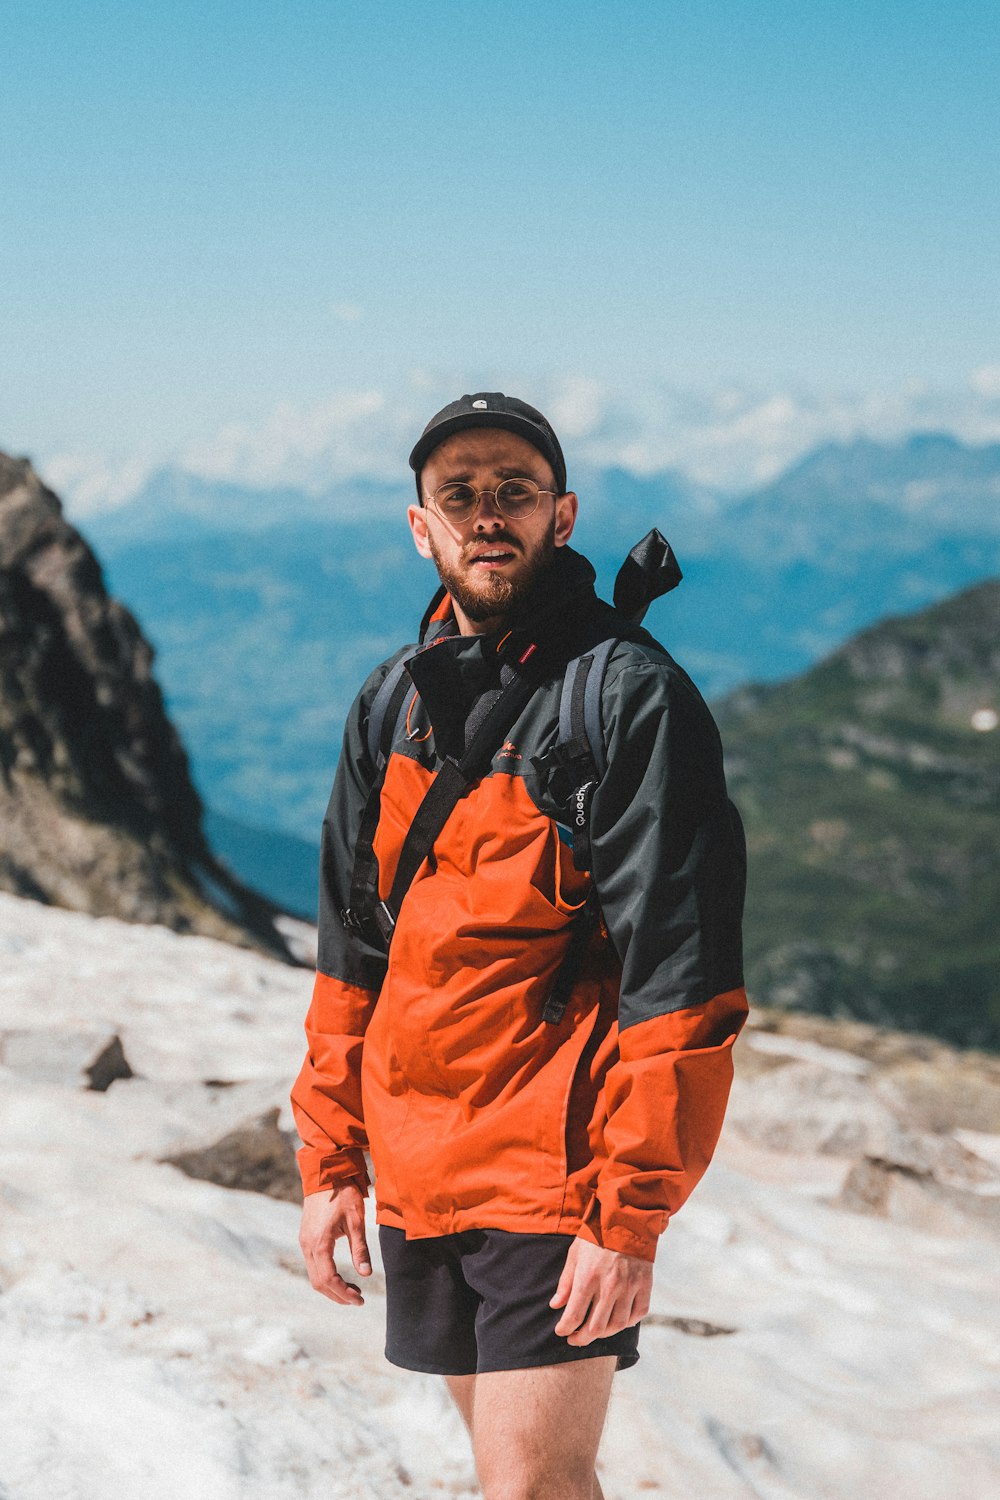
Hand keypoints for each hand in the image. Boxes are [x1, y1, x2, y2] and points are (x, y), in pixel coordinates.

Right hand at [298, 1183, 371, 1304]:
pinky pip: (313, 1266)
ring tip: (353, 1291)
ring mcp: (304, 1242)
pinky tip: (341, 1277)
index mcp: (319, 1243)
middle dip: (338, 1295)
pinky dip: (326, 1276)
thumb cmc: (342, 1193)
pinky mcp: (306, 1238)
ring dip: (332, 1288)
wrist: (325, 1172)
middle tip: (359, 1300)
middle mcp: (307, 1246)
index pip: (328, 1279)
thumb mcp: (356, 1220)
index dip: (344, 1293)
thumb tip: (366, 1274)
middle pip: (318, 1282)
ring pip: (314, 1276)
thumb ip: (360, 1249)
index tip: (360, 1300)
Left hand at [550, 1236, 651, 1344]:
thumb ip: (566, 1282)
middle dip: (582, 1338)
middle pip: (595, 1327)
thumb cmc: (597, 1236)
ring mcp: (629, 1287)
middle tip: (575, 1339)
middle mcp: (609, 1286)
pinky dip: (627, 1322)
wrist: (627, 1218)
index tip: (562, 1332)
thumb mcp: (575, 1254)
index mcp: (588, 1277)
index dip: (565, 1329)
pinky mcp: (645, 1285)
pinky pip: (638, 1314)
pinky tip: (618, 1321)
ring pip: (617, 1325)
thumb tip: (555, 1306)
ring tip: (594, 1332)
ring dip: (603, 1334)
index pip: (574, 1316)